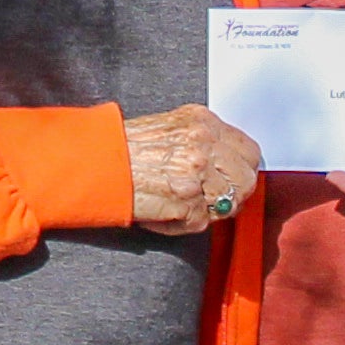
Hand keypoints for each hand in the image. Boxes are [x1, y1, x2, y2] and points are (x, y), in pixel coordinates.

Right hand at [125, 105, 264, 234]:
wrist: (95, 163)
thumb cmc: (126, 146)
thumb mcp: (170, 126)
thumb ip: (203, 140)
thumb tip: (228, 162)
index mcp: (202, 122)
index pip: (249, 151)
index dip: (242, 169)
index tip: (232, 178)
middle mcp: (203, 145)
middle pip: (247, 180)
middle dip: (234, 193)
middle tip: (213, 197)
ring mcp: (196, 176)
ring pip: (229, 204)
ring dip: (208, 209)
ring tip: (183, 202)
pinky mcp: (186, 204)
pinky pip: (201, 223)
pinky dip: (184, 222)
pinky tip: (166, 209)